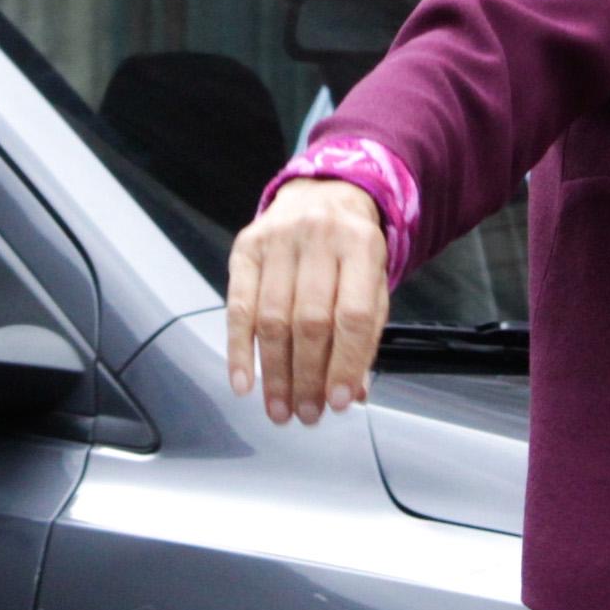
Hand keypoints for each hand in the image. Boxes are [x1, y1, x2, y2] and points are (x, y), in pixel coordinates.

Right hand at [226, 177, 391, 424]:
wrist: (322, 194)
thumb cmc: (350, 250)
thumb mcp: (372, 282)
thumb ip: (365, 335)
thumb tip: (352, 392)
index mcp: (361, 245)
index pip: (352, 314)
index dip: (345, 363)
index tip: (338, 403)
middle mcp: (318, 237)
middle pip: (309, 321)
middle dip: (307, 376)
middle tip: (305, 415)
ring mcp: (278, 239)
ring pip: (272, 319)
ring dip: (274, 373)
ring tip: (279, 409)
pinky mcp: (245, 247)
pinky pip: (237, 306)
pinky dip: (239, 349)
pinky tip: (243, 382)